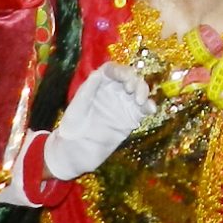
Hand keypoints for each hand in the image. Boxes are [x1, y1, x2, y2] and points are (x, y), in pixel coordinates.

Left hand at [41, 63, 152, 182]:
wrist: (77, 152)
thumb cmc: (72, 127)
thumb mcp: (77, 107)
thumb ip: (88, 90)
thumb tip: (98, 73)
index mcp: (99, 84)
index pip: (112, 70)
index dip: (121, 71)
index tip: (125, 79)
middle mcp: (112, 91)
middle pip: (129, 78)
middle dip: (135, 80)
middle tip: (132, 91)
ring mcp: (122, 104)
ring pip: (139, 91)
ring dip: (143, 91)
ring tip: (140, 101)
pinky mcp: (130, 118)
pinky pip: (143, 109)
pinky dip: (149, 106)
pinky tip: (150, 109)